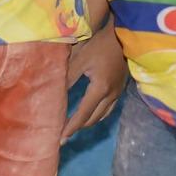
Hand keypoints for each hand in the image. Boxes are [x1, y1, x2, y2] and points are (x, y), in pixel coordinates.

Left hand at [61, 22, 125, 142]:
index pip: (82, 114)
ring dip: (87, 122)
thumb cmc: (100, 45)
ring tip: (74, 126)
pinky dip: (97, 115)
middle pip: (92, 119)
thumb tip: (53, 95)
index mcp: (99, 89)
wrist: (122, 36)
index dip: (70, 128)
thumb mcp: (80, 59)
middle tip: (64, 134)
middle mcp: (110, 96)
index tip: (60, 139)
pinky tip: (90, 113)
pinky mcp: (120, 89)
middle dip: (77, 128)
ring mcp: (117, 93)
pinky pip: (108, 109)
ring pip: (101, 116)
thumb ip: (67, 77)